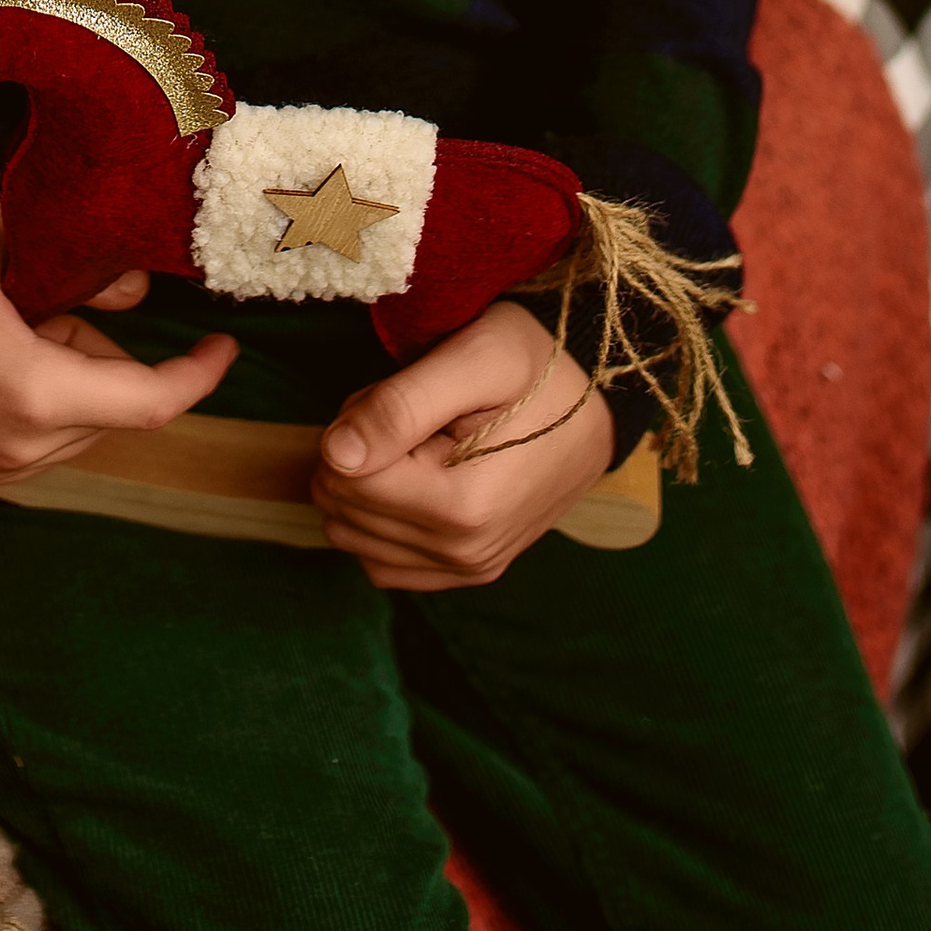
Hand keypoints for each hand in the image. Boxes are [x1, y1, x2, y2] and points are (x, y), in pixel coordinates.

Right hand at [0, 197, 236, 489]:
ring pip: (69, 433)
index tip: (223, 345)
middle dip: (108, 356)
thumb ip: (81, 266)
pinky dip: (36, 404)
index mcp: (30, 394)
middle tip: (65, 296)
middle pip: (107, 414)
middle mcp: (11, 451)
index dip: (196, 376)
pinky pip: (27, 445)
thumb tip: (136, 287)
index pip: (147, 404)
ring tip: (16, 319)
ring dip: (71, 381)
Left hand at [311, 300, 613, 590]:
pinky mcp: (468, 572)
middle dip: (361, 451)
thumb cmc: (537, 365)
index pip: (344, 477)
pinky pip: (383, 563)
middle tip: (414, 411)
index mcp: (463, 506)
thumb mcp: (474, 358)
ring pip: (353, 536)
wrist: (596, 401)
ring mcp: (468, 569)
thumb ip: (399, 406)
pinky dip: (380, 520)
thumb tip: (334, 454)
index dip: (358, 422)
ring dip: (369, 483)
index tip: (402, 395)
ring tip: (421, 439)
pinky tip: (417, 476)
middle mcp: (465, 553)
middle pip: (345, 507)